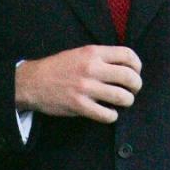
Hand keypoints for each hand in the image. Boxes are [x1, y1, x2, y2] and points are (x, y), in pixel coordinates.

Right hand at [16, 45, 141, 123]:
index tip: (136, 72)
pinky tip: (108, 113)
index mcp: (93, 52)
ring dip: (127, 101)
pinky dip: (112, 116)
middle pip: (129, 77)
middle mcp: (92, 68)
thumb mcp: (79, 53)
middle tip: (132, 91)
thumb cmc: (57, 68)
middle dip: (136, 86)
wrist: (32, 82)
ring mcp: (86, 88)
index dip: (137, 66)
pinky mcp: (80, 106)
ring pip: (122, 97)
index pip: (128, 55)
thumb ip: (100, 57)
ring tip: (122, 102)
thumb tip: (124, 66)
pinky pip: (106, 114)